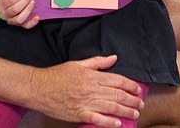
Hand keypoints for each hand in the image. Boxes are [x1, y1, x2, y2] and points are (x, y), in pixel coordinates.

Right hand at [0, 0, 38, 28]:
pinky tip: (37, 17)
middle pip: (15, 9)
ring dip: (28, 10)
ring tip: (33, 2)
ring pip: (19, 19)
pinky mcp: (19, 25)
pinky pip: (26, 26)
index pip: (11, 0)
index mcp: (1, 4)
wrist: (9, 2)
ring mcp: (11, 21)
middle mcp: (4, 14)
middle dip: (25, 0)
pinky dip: (32, 22)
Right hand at [29, 56, 143, 126]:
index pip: (117, 80)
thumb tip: (114, 58)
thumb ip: (97, 62)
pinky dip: (109, 122)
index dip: (130, 85)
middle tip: (141, 104)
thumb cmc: (57, 75)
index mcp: (91, 75)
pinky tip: (118, 124)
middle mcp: (90, 89)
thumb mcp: (77, 64)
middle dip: (132, 100)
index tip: (138, 90)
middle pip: (117, 95)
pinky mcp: (78, 114)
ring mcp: (85, 102)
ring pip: (111, 107)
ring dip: (126, 111)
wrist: (38, 88)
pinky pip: (97, 119)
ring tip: (135, 114)